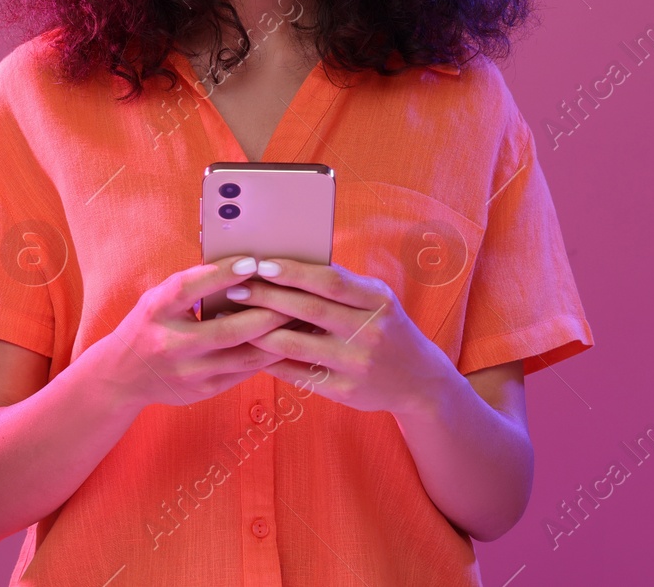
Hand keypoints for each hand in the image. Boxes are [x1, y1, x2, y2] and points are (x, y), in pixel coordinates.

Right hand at [101, 255, 294, 410]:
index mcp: (157, 311)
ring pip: (245, 356)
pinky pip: (246, 372)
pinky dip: (270, 356)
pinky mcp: (205, 390)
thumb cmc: (151, 323)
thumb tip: (242, 264)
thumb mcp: (160, 297)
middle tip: (297, 295)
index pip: (190, 289)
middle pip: (228, 330)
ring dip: (278, 337)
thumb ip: (193, 284)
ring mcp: (190, 372)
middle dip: (268, 312)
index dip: (222, 275)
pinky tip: (289, 342)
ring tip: (303, 319)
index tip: (252, 261)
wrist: (123, 375)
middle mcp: (172, 344)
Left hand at [231, 259, 451, 414]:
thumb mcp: (377, 299)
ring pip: (296, 345)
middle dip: (267, 297)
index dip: (293, 272)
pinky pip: (298, 373)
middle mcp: (370, 332)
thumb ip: (342, 284)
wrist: (418, 381)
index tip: (262, 264)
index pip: (330, 282)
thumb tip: (291, 261)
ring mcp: (356, 364)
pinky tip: (250, 348)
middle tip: (235, 288)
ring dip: (259, 330)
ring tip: (234, 318)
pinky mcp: (345, 392)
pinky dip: (270, 359)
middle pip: (309, 310)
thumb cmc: (386, 327)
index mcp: (377, 301)